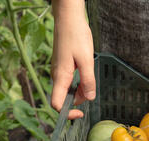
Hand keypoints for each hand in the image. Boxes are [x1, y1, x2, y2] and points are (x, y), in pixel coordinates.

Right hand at [50, 0, 94, 119]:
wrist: (69, 19)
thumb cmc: (76, 36)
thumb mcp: (86, 59)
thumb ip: (88, 80)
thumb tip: (88, 98)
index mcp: (60, 77)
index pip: (57, 104)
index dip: (67, 113)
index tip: (80, 114)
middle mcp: (57, 76)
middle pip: (66, 98)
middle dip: (79, 99)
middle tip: (91, 87)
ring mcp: (59, 72)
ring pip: (69, 90)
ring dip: (81, 89)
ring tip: (90, 75)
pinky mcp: (63, 67)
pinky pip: (70, 81)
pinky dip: (80, 82)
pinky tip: (87, 72)